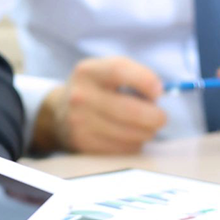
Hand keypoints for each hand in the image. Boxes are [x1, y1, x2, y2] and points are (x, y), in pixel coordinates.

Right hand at [34, 57, 166, 153]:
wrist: (59, 114)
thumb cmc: (96, 90)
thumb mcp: (106, 72)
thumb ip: (133, 75)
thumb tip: (158, 95)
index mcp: (88, 72)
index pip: (119, 70)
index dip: (145, 80)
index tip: (158, 92)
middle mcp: (80, 96)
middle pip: (129, 110)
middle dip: (154, 117)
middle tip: (160, 118)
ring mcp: (79, 122)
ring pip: (129, 133)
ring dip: (145, 133)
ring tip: (144, 128)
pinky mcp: (83, 143)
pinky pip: (121, 148)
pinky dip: (133, 144)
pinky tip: (129, 137)